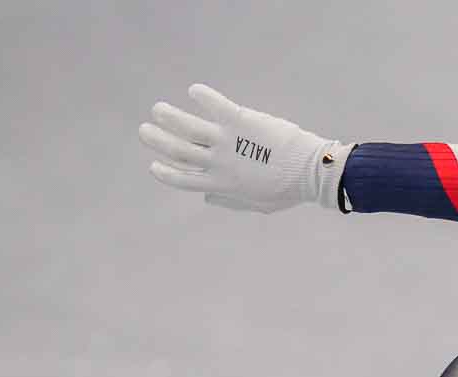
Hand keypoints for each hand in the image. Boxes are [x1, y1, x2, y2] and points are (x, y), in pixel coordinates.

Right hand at [139, 84, 348, 212]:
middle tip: (145, 129)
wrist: (311, 173)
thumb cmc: (288, 190)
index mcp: (222, 185)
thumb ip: (231, 201)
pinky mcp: (241, 121)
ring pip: (187, 127)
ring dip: (168, 117)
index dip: (165, 173)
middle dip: (157, 140)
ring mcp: (228, 142)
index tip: (154, 165)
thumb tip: (207, 197)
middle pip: (178, 151)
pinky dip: (202, 95)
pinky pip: (215, 104)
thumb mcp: (257, 205)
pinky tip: (195, 90)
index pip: (184, 179)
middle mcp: (219, 164)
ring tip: (158, 109)